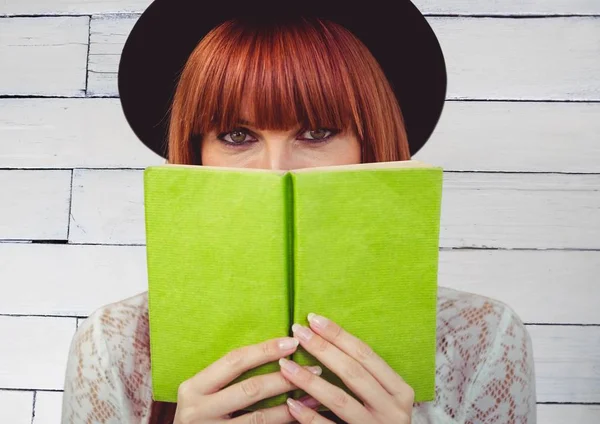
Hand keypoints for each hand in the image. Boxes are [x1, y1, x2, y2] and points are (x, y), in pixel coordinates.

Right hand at [173, 336, 322, 423]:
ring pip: (259, 418)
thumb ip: (227, 377)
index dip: (265, 350)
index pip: (234, 361)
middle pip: (250, 389)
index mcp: (193, 388)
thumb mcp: (203, 393)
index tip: (292, 342)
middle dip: (285, 378)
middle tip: (314, 368)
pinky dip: (283, 423)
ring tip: (315, 395)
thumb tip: (272, 351)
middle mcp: (198, 411)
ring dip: (291, 406)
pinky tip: (301, 417)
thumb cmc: (200, 415)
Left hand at [279, 313, 413, 423]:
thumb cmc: (380, 419)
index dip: (339, 335)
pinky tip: (291, 403)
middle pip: (353, 372)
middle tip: (297, 332)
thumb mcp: (383, 397)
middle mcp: (392, 410)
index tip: (313, 319)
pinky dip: (309, 416)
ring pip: (340, 400)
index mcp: (400, 391)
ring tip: (285, 366)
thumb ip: (364, 376)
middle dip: (322, 349)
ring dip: (309, 381)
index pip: (366, 355)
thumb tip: (325, 339)